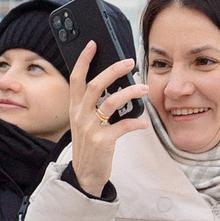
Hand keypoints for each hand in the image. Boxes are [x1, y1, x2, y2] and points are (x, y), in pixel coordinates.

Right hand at [63, 42, 146, 196]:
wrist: (85, 175)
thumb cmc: (89, 146)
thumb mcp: (85, 123)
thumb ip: (94, 106)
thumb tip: (114, 86)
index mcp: (75, 108)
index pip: (76, 78)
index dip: (83, 60)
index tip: (93, 44)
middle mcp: (80, 116)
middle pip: (94, 85)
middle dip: (113, 71)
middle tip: (129, 62)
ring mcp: (90, 129)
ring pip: (110, 102)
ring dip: (129, 92)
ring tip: (143, 89)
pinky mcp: (102, 142)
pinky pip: (122, 126)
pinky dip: (135, 123)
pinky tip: (144, 123)